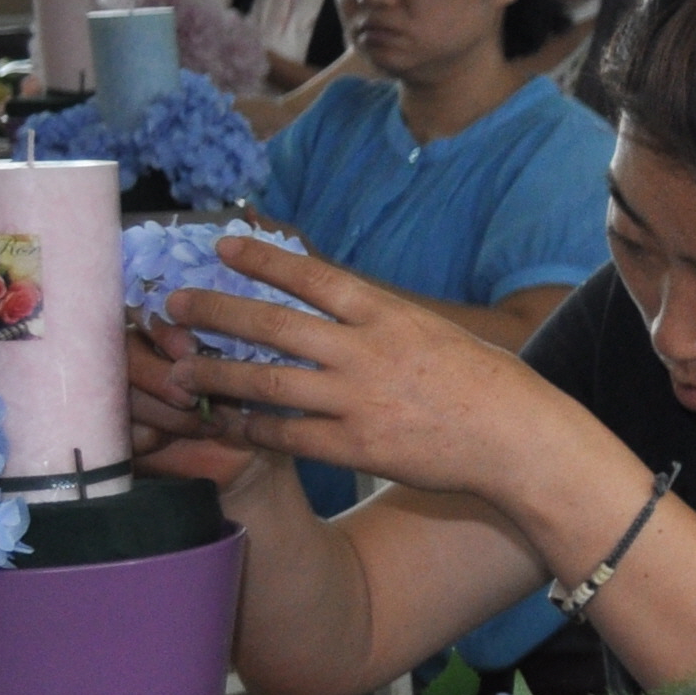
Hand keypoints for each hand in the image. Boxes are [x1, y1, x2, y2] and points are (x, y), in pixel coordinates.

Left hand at [154, 236, 587, 508]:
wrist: (521, 438)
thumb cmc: (491, 386)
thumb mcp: (440, 334)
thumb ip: (387, 326)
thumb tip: (342, 315)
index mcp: (390, 317)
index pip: (313, 277)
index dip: (262, 260)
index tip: (223, 247)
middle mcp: (367, 352)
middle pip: (273, 326)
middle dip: (215, 312)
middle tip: (174, 305)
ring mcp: (358, 400)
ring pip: (266, 383)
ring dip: (215, 375)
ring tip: (179, 373)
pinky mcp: (357, 446)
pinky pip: (287, 436)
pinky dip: (251, 428)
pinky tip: (228, 423)